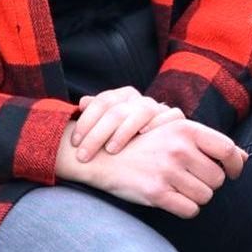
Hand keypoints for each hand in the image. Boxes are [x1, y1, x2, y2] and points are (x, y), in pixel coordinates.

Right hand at [56, 115, 247, 218]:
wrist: (101, 156)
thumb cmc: (143, 145)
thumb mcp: (174, 134)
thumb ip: (209, 144)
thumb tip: (244, 157)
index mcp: (186, 129)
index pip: (228, 149)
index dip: (236, 165)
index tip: (233, 173)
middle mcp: (179, 148)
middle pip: (217, 179)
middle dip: (208, 184)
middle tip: (189, 180)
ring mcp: (168, 170)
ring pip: (205, 197)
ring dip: (195, 197)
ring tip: (176, 188)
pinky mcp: (156, 192)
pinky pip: (189, 210)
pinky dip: (185, 209)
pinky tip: (171, 199)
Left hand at [70, 87, 184, 162]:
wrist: (157, 147)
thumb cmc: (122, 139)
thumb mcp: (106, 127)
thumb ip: (94, 114)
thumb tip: (83, 102)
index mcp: (123, 96)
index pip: (102, 102)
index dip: (86, 121)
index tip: (75, 142)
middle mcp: (140, 100)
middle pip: (117, 110)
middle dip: (97, 134)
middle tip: (83, 155)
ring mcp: (159, 108)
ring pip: (142, 111)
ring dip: (124, 130)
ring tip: (111, 149)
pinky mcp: (176, 119)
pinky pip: (172, 114)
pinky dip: (158, 122)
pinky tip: (144, 134)